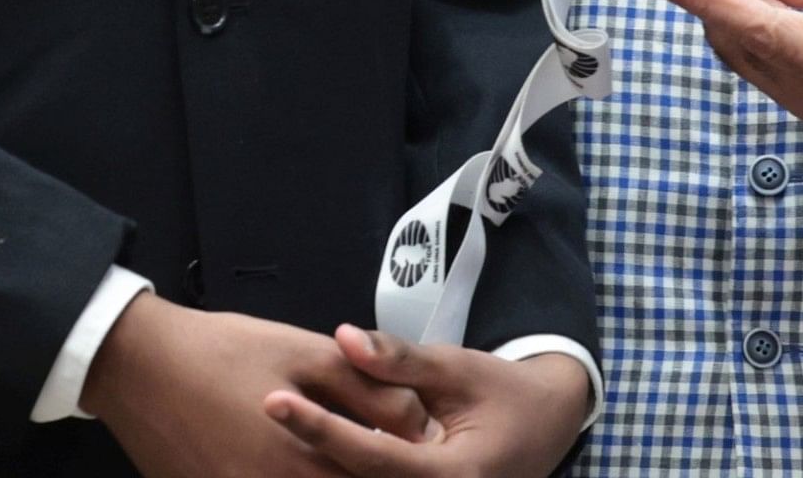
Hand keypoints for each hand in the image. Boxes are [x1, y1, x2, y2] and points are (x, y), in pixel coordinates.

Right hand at [84, 291, 427, 477]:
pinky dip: (292, 476)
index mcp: (296, 461)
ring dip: (329, 471)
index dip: (396, 466)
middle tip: (376, 450)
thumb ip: (370, 390)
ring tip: (336, 451)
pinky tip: (297, 459)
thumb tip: (418, 419)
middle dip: (362, 470)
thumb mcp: (308, 355)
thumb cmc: (220, 353)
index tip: (411, 449)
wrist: (139, 365)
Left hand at [262, 327, 592, 476]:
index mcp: (453, 475)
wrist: (547, 425)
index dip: (320, 428)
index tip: (274, 401)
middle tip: (255, 419)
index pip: (371, 455)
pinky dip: (339, 473)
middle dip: (303, 459)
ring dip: (314, 470)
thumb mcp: (458, 367)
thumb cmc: (505, 393)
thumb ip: (400, 360)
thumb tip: (343, 338)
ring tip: (264, 437)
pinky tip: (304, 456)